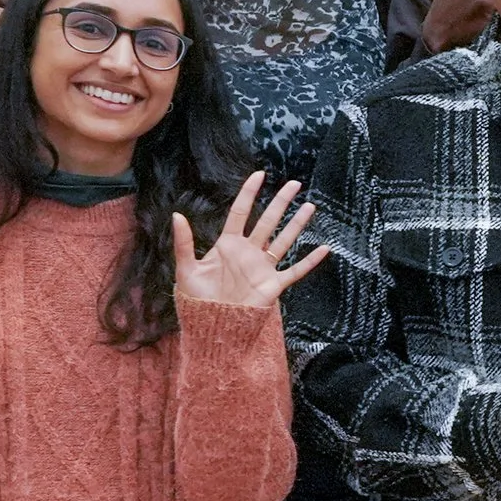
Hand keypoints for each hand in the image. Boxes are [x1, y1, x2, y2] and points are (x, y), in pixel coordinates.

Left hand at [171, 172, 328, 307]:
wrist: (212, 325)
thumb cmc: (197, 299)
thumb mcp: (186, 269)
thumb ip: (184, 242)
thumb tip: (176, 215)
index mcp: (228, 245)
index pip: (241, 213)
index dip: (250, 193)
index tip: (260, 175)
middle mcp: (249, 252)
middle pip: (268, 221)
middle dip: (281, 202)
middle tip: (294, 184)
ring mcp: (263, 267)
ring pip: (284, 240)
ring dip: (297, 224)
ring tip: (310, 206)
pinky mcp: (274, 284)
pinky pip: (296, 270)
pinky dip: (310, 261)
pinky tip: (324, 249)